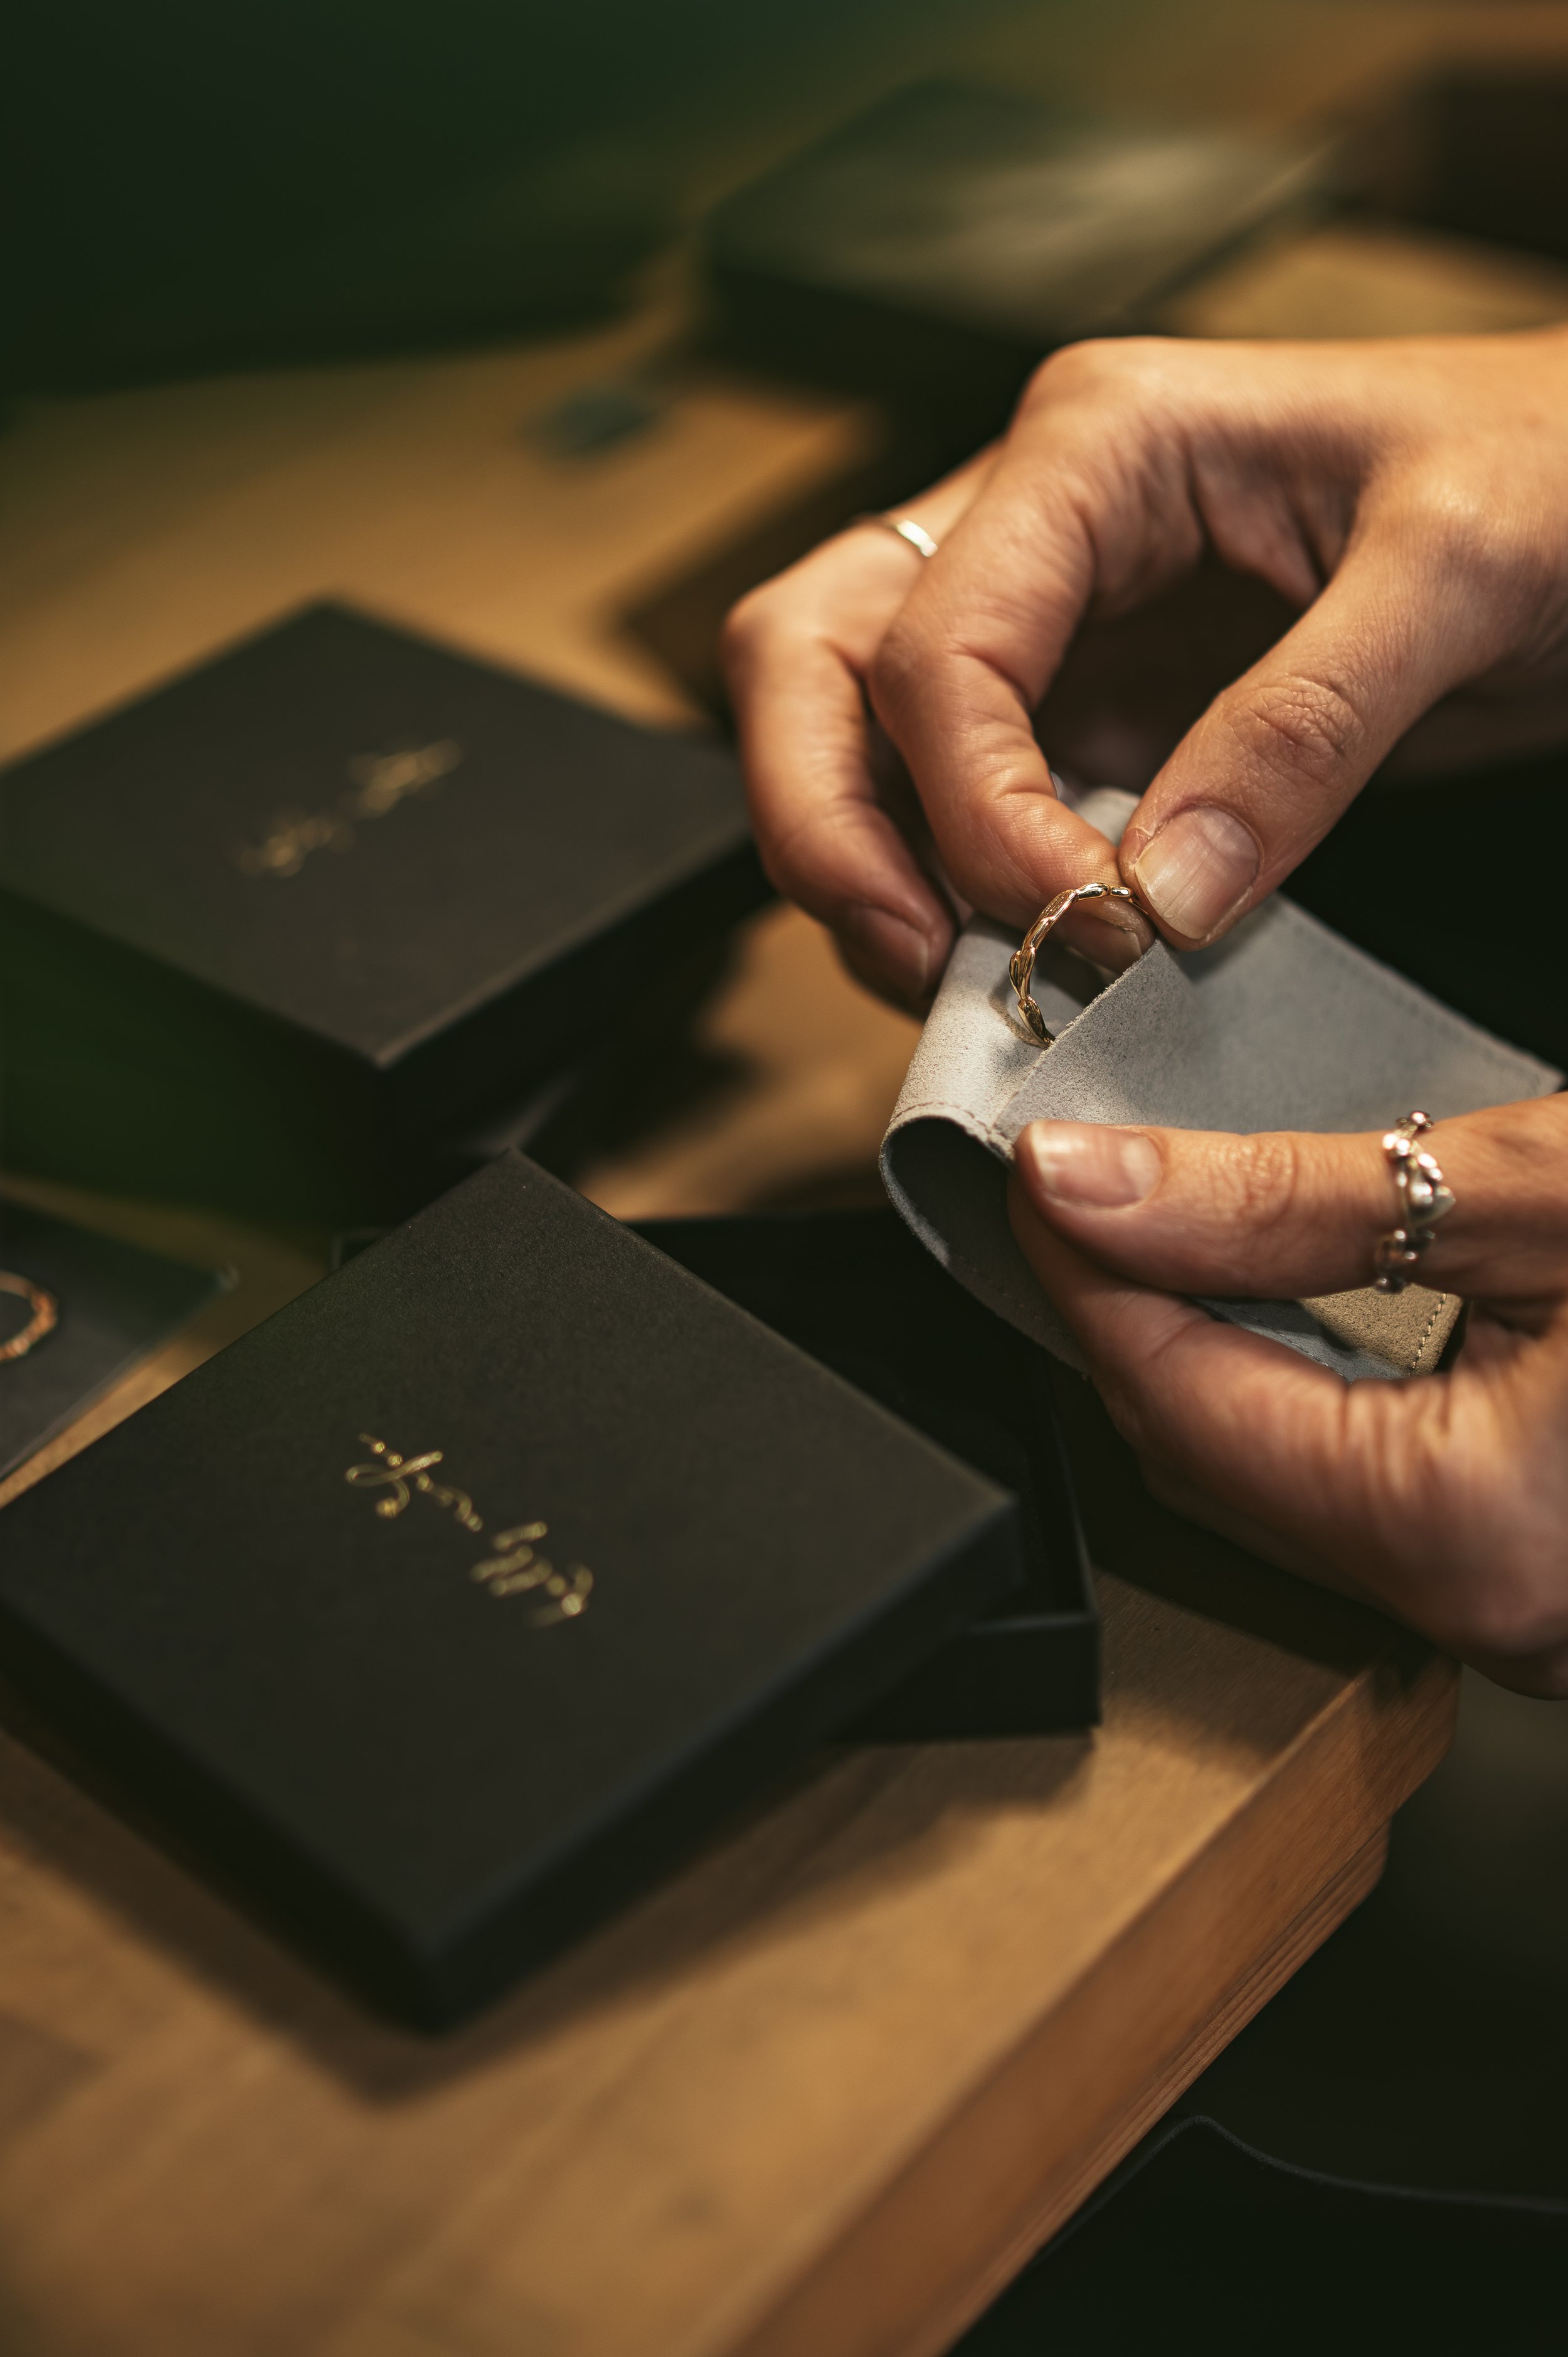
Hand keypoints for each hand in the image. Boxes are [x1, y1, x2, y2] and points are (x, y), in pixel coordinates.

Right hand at [724, 330, 1567, 1005]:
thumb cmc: (1561, 467)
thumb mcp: (1463, 570)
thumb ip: (1307, 725)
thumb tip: (1160, 893)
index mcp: (1101, 441)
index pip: (938, 641)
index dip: (970, 805)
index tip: (1073, 923)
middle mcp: (1036, 518)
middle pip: (810, 658)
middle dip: (827, 824)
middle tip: (918, 963)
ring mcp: (1050, 618)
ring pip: (848, 732)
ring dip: (867, 866)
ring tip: (962, 981)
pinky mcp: (1086, 706)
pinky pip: (949, 799)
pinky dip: (948, 886)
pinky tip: (1013, 955)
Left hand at [1006, 1095, 1567, 1695]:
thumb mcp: (1538, 1192)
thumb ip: (1294, 1201)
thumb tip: (1092, 1184)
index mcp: (1470, 1534)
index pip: (1178, 1403)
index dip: (1083, 1275)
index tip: (1032, 1171)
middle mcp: (1486, 1605)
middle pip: (1207, 1464)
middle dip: (1125, 1317)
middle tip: (1075, 1185)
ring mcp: (1516, 1603)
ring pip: (1272, 1489)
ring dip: (1201, 1358)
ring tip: (1156, 1227)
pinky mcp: (1535, 1565)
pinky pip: (1358, 1498)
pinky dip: (1295, 1398)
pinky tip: (1272, 1307)